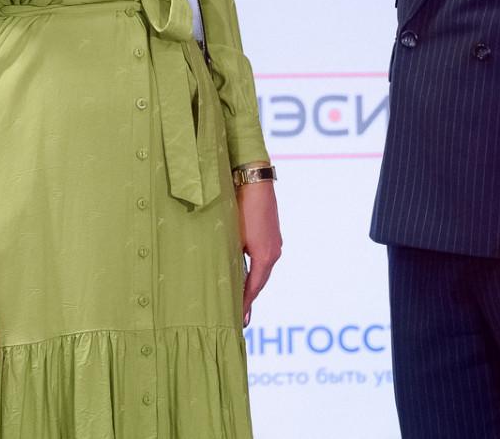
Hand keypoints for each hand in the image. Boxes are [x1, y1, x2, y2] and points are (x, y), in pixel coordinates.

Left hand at [237, 179, 282, 326]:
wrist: (254, 178)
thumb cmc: (240, 205)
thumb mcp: (233, 235)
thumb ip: (231, 257)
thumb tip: (225, 279)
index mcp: (265, 257)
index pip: (253, 288)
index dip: (245, 304)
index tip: (240, 321)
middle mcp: (273, 252)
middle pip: (260, 281)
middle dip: (249, 298)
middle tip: (241, 317)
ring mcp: (274, 243)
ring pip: (261, 269)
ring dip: (251, 283)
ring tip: (242, 298)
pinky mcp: (271, 234)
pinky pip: (262, 258)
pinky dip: (254, 269)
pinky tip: (245, 272)